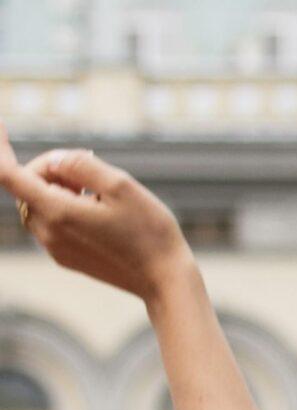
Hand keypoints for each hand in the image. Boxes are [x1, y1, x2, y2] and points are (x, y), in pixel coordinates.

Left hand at [0, 124, 190, 302]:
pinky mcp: (66, 258)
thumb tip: (55, 161)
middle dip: (50, 171)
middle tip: (90, 173)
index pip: (8, 174)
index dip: (0, 148)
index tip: (1, 128)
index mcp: (58, 212)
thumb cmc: (150, 234)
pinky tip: (98, 213)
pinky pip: (50, 223)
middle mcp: (48, 233)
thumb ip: (80, 165)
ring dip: (58, 190)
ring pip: (38, 205)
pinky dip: (64, 209)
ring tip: (97, 194)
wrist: (166, 282)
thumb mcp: (122, 186)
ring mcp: (55, 248)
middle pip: (27, 186)